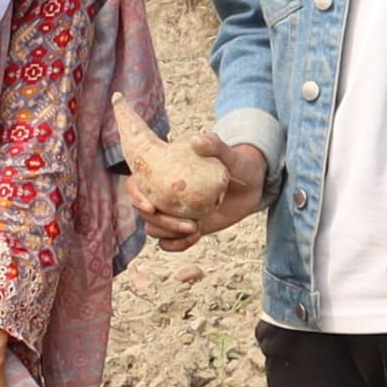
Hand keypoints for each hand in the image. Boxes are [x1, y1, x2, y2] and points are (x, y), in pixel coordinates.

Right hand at [139, 138, 265, 249]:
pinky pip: (168, 243)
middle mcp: (162, 194)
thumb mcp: (227, 153)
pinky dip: (177, 245)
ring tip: (196, 229)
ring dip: (169, 234)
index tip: (150, 206)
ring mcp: (172, 212)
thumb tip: (197, 141)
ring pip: (153, 229)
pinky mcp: (183, 228)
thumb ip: (214, 145)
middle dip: (161, 222)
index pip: (136, 184)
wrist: (250, 185)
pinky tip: (196, 237)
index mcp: (162, 172)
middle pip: (145, 213)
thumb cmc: (235, 163)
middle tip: (190, 224)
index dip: (136, 196)